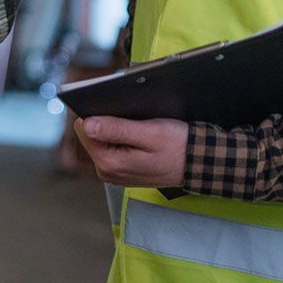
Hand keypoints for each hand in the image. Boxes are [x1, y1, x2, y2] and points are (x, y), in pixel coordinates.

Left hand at [73, 116, 189, 188]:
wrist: (198, 163)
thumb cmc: (178, 148)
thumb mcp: (149, 133)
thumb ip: (117, 129)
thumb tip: (87, 123)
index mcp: (109, 163)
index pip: (84, 129)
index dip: (99, 114)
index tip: (116, 110)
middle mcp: (106, 171)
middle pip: (91, 134)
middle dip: (109, 122)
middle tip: (134, 121)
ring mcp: (113, 172)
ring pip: (102, 139)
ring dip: (117, 130)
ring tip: (139, 129)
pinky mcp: (121, 169)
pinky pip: (113, 147)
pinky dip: (124, 138)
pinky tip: (140, 137)